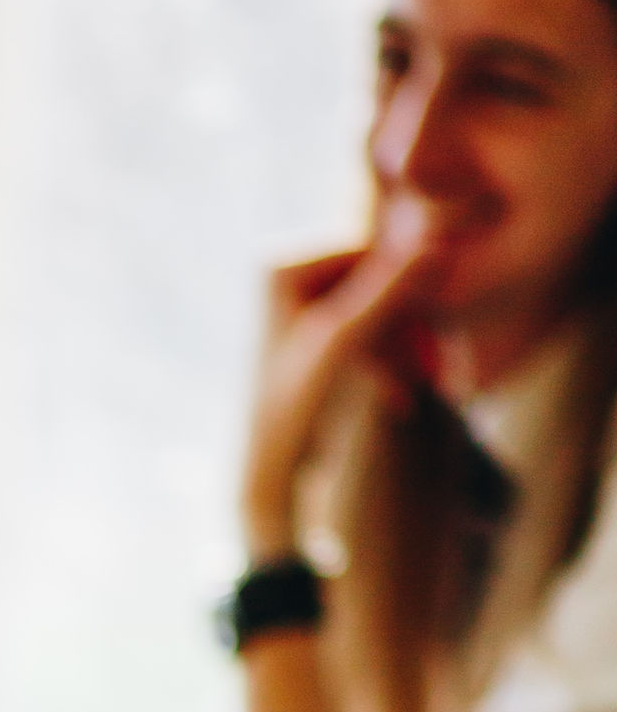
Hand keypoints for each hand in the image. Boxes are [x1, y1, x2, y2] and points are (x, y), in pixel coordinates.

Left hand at [242, 220, 444, 554]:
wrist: (273, 470)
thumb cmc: (296, 409)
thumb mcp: (344, 342)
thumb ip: (386, 290)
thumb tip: (434, 241)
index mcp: (281, 267)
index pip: (370, 255)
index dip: (407, 291)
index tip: (433, 332)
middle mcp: (287, 277)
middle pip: (376, 283)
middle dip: (407, 326)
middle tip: (438, 368)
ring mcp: (302, 306)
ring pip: (379, 312)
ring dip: (405, 348)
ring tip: (427, 386)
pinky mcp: (318, 335)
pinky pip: (371, 334)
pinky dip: (389, 362)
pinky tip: (402, 400)